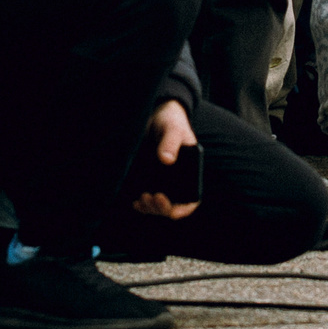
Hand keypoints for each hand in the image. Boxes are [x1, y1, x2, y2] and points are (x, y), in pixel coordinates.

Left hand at [131, 100, 200, 220]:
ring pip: (159, 205)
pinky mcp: (150, 179)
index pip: (192, 198)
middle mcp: (179, 180)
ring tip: (141, 200)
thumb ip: (170, 141)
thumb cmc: (171, 122)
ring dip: (151, 208)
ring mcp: (164, 182)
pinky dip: (142, 204)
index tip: (171, 211)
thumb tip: (166, 159)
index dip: (183, 208)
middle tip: (150, 198)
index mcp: (191, 172)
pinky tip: (135, 201)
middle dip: (161, 208)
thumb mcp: (173, 128)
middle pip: (173, 205)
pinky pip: (148, 198)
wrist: (157, 117)